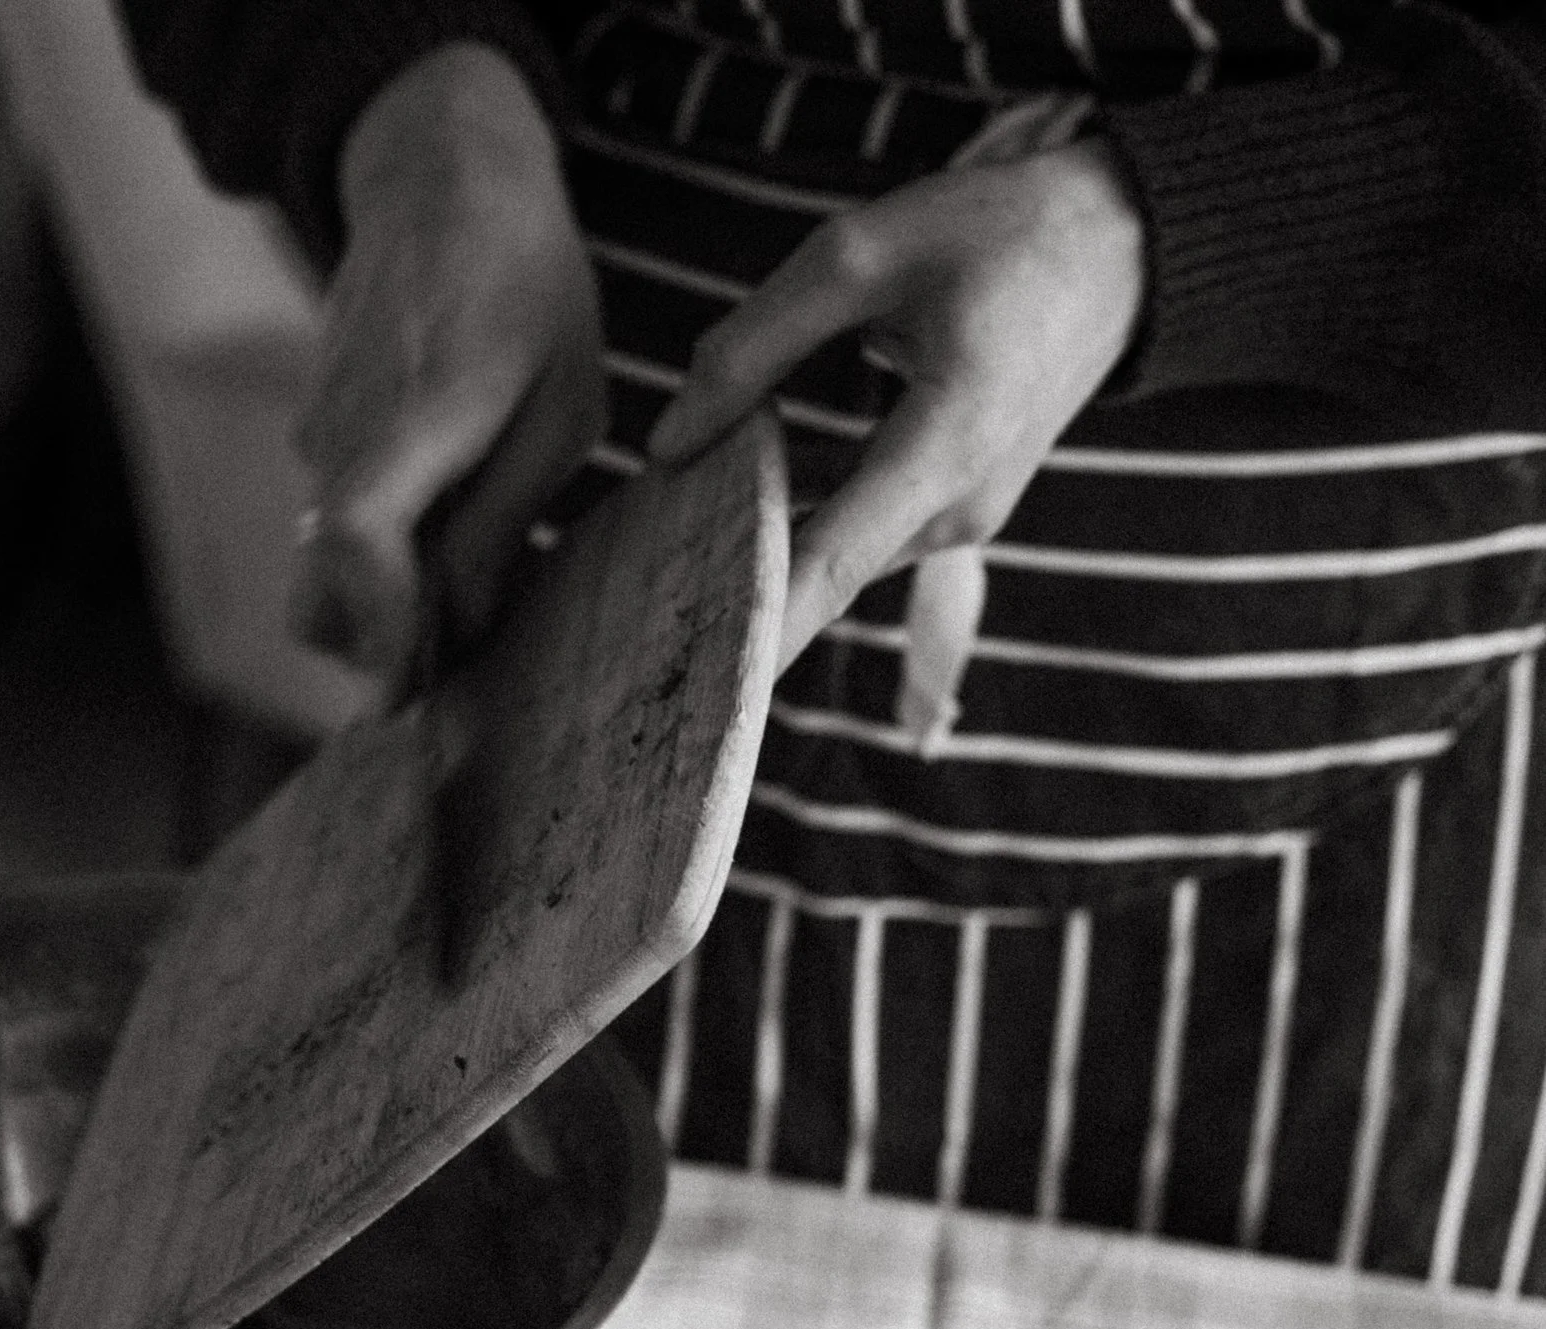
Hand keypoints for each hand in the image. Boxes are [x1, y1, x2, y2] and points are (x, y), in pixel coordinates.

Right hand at [292, 43, 605, 694]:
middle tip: (453, 676)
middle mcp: (338, 439)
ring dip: (383, 603)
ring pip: (324, 569)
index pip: (361, 550)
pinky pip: (336, 525)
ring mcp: (315, 438)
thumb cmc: (527, 289)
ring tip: (468, 593)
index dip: (384, 634)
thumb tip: (461, 628)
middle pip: (317, 597)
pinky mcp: (315, 435)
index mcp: (412, 422)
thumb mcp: (561, 409)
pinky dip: (381, 553)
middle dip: (374, 651)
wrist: (442, 185)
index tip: (416, 700)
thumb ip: (502, 521)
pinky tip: (446, 532)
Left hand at [647, 137, 1144, 668]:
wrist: (1125, 243)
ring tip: (648, 546)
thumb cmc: (1001, 232)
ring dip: (752, 550)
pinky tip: (719, 498)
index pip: (829, 564)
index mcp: (947, 444)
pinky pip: (857, 532)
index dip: (753, 630)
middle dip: (723, 586)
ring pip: (833, 556)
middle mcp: (960, 506)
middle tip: (615, 605)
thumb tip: (667, 442)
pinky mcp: (956, 506)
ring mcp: (964, 516)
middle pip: (818, 573)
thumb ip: (754, 346)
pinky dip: (792, 522)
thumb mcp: (863, 254)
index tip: (681, 684)